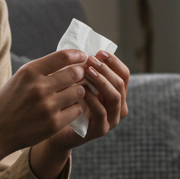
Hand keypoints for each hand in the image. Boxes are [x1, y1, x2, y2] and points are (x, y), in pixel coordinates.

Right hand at [0, 49, 87, 178]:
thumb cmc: (9, 102)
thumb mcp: (20, 78)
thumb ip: (42, 69)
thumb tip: (71, 60)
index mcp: (29, 72)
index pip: (63, 56)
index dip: (78, 55)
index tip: (83, 57)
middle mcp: (39, 87)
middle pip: (75, 73)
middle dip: (81, 74)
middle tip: (79, 78)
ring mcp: (47, 106)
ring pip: (79, 92)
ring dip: (78, 92)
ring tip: (71, 94)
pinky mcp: (54, 123)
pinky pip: (77, 110)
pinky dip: (74, 108)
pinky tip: (66, 109)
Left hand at [30, 52, 130, 178]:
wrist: (55, 129)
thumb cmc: (67, 102)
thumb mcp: (79, 82)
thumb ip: (87, 70)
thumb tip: (86, 48)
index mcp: (117, 93)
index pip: (124, 74)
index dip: (114, 62)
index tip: (99, 52)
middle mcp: (119, 107)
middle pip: (121, 84)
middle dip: (106, 70)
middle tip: (91, 60)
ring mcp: (112, 120)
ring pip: (114, 97)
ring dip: (101, 82)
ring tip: (87, 71)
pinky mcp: (100, 130)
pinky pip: (101, 112)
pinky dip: (92, 99)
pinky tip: (81, 90)